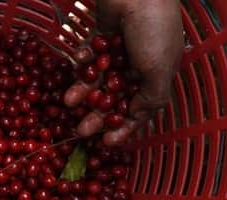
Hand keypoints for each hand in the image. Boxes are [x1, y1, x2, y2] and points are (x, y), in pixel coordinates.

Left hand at [64, 0, 183, 144]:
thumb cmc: (153, 30)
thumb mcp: (159, 70)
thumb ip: (150, 98)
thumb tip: (135, 117)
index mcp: (154, 78)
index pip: (137, 111)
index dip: (122, 128)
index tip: (106, 143)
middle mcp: (136, 69)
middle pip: (113, 100)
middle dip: (97, 116)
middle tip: (80, 130)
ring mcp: (117, 55)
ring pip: (97, 82)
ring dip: (82, 93)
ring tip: (68, 102)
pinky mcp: (100, 41)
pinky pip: (89, 59)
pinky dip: (83, 62)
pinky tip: (79, 60)